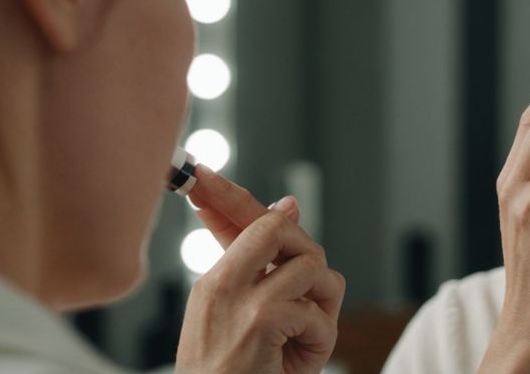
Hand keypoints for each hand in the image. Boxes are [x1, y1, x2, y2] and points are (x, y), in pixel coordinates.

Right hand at [176, 166, 345, 373]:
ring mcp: (240, 301)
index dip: (230, 195)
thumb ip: (265, 270)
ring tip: (302, 339)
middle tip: (313, 298)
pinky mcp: (262, 320)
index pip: (233, 225)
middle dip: (310, 257)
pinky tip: (297, 360)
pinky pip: (317, 310)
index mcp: (214, 286)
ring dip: (322, 306)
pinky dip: (320, 339)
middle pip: (278, 229)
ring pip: (312, 266)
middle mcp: (220, 286)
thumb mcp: (250, 324)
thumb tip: (288, 208)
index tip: (207, 174)